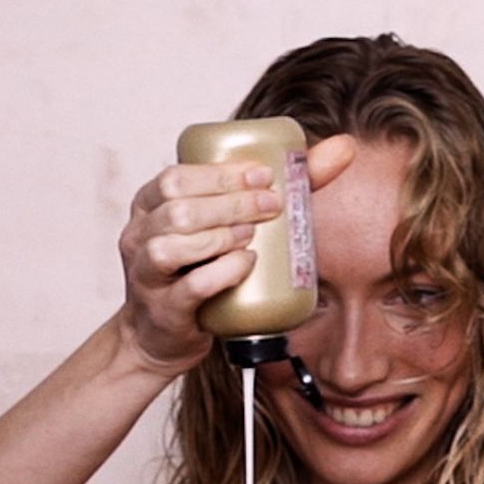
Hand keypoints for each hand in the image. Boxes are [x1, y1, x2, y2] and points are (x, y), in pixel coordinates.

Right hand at [115, 134, 356, 375]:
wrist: (162, 336)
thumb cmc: (198, 272)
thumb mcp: (224, 227)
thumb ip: (280, 189)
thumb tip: (344, 146)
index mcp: (151, 206)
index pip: (177, 177)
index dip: (222, 173)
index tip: (264, 175)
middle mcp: (140, 236)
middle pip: (178, 208)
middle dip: (230, 203)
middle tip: (272, 206)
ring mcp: (147, 275)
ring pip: (173, 244)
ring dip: (221, 235)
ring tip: (253, 236)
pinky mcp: (164, 311)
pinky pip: (189, 287)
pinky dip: (221, 272)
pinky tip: (245, 264)